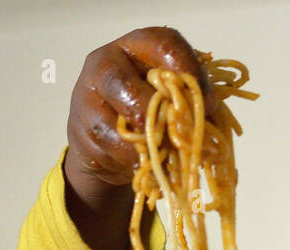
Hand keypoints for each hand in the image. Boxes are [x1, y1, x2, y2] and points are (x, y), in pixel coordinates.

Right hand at [64, 26, 216, 249]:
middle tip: (175, 134)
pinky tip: (144, 164)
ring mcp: (87, 96)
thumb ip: (190, 100)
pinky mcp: (80, 129)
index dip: (188, 73)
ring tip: (163, 156)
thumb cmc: (151, 111)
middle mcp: (107, 63)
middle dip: (153, 112)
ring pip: (110, 123)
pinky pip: (106, 148)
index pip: (164, 45)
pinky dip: (129, 159)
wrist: (110, 140)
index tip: (209, 105)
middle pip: (123, 83)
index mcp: (138, 45)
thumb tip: (206, 117)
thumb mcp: (174, 98)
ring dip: (142, 144)